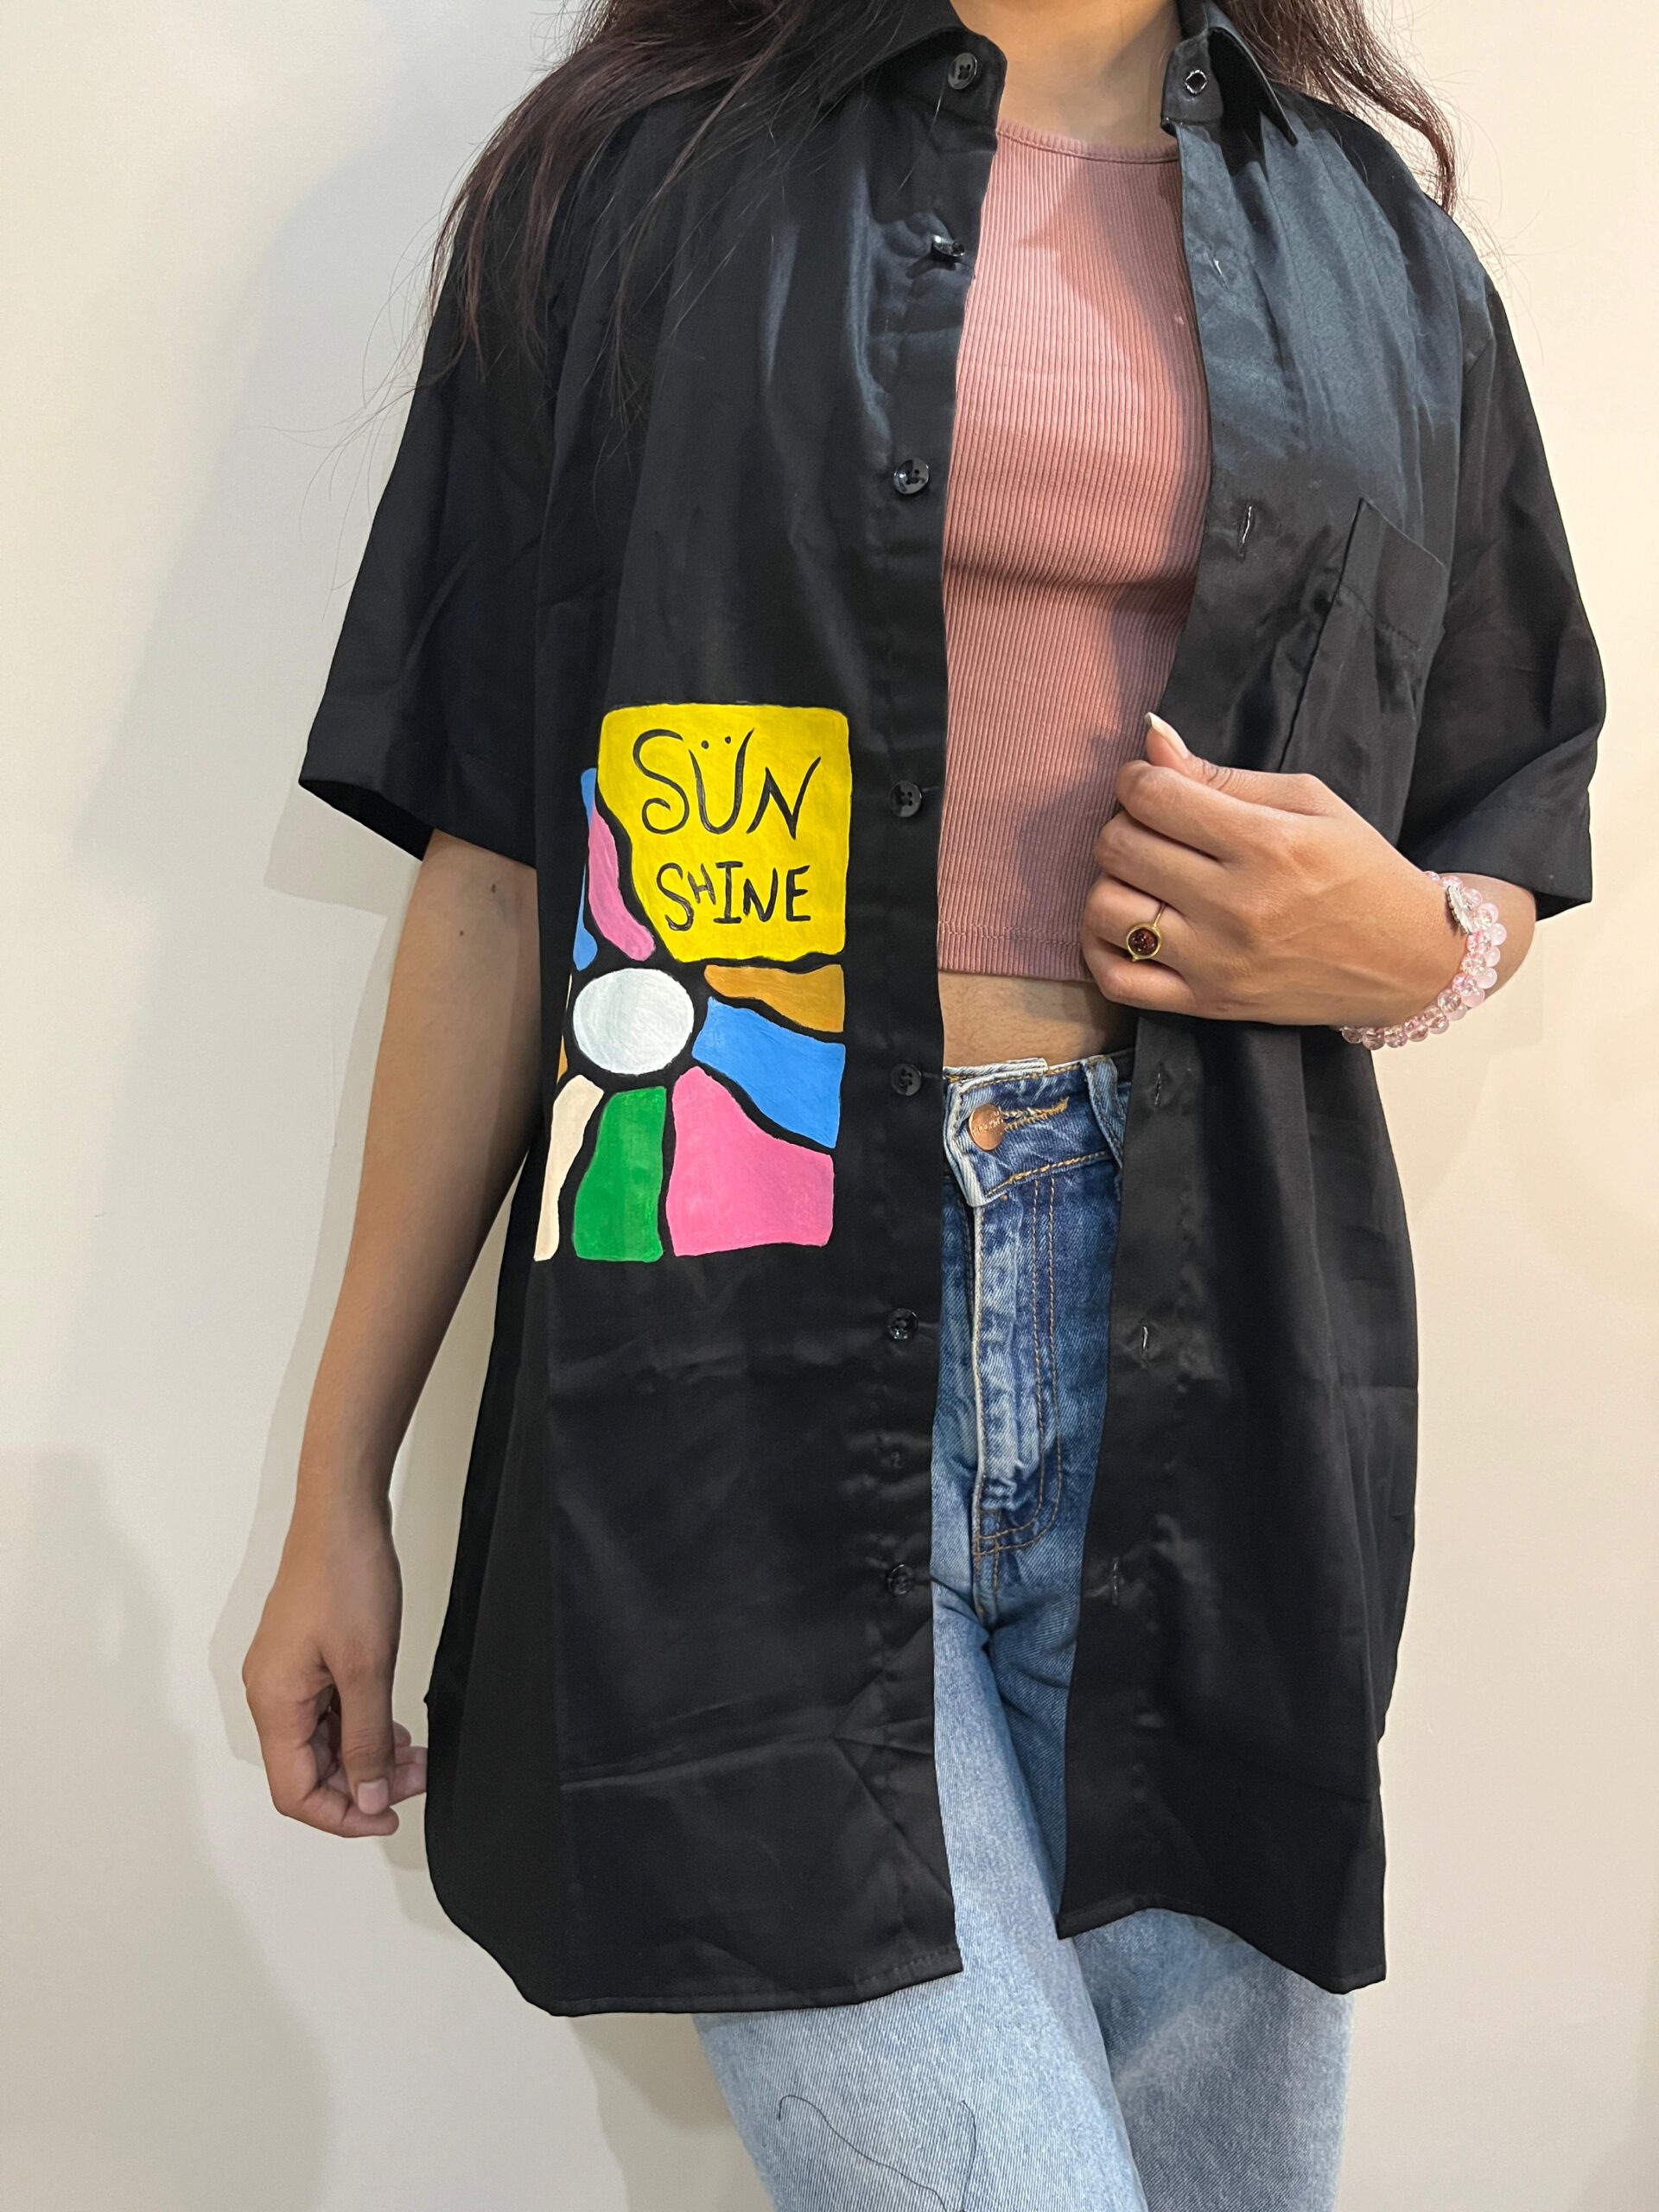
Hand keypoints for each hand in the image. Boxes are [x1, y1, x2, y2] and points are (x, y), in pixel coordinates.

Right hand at [243, 1500, 425, 1835]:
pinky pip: (327, 1710)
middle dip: (362, 1783)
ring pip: (321, 1741)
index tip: (391, 1815)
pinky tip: (394, 1725)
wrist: (341, 1512)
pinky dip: (360, 1725)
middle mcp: (270, 1693)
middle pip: (307, 1770)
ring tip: (416, 1753)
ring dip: (365, 1754)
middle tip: (419, 1777)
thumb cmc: (347, 1577)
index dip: (342, 1815)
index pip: (295, 1792)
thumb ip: (366, 1739)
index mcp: (274, 1703)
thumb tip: (368, 1798)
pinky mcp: (304, 1655)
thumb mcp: (367, 1667)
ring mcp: (285, 1673)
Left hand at [1080, 715, 1466, 1027]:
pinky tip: (1124, 925)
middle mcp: (1236, 905)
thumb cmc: (1359, 869)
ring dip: (1110, 882)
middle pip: (1119, 847)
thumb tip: (1151, 741)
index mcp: (1266, 843)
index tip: (1152, 784)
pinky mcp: (1208, 1004)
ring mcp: (1217, 961)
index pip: (1153, 796)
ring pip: (1105, 910)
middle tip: (1151, 829)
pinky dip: (1099, 949)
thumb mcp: (1309, 801)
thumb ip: (1222, 775)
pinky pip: (1117, 980)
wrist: (1405, 958)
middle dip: (1123, 824)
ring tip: (1142, 877)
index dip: (1136, 779)